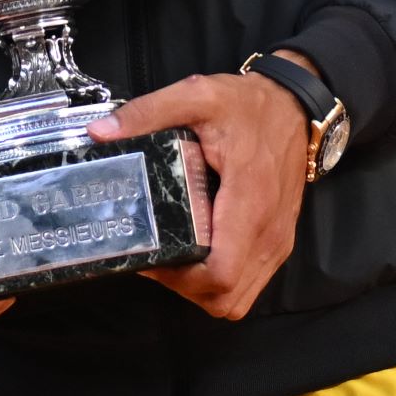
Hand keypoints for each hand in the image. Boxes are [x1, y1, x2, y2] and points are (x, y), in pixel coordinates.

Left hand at [91, 69, 309, 320]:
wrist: (294, 106)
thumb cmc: (248, 105)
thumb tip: (101, 133)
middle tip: (156, 259)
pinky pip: (248, 284)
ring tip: (174, 258)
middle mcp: (269, 232)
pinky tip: (198, 253)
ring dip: (202, 291)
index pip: (220, 272)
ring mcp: (277, 242)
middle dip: (184, 289)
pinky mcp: (279, 244)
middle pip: (225, 297)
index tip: (151, 256)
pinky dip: (221, 283)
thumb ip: (149, 112)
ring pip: (237, 299)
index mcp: (250, 201)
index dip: (180, 279)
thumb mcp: (198, 95)